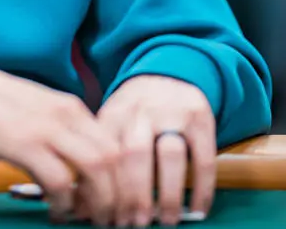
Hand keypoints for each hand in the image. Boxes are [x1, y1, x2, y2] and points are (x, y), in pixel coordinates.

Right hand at [0, 63, 118, 224]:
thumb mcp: (40, 111)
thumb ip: (64, 132)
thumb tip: (82, 168)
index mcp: (73, 108)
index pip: (117, 145)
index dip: (123, 179)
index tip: (118, 202)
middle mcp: (67, 115)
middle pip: (114, 159)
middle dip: (117, 195)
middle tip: (108, 218)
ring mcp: (47, 128)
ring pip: (96, 170)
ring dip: (96, 201)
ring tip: (86, 218)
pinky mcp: (25, 144)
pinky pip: (60, 181)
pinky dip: (64, 202)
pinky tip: (56, 210)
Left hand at [92, 75, 216, 226]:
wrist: (168, 72)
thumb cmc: (134, 112)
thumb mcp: (112, 123)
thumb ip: (101, 160)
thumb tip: (82, 208)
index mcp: (113, 115)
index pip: (105, 155)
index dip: (106, 190)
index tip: (107, 218)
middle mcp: (139, 111)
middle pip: (134, 155)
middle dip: (135, 195)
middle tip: (137, 223)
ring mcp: (171, 112)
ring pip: (170, 155)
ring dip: (168, 194)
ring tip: (167, 220)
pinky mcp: (200, 118)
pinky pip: (203, 158)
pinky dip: (202, 188)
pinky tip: (198, 210)